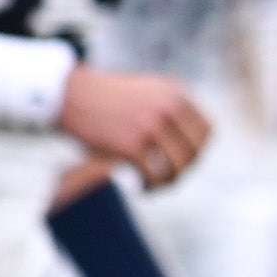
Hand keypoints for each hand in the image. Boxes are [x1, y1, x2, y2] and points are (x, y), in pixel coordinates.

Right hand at [56, 68, 208, 187]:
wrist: (70, 93)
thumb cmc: (104, 96)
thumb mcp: (144, 89)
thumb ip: (167, 108)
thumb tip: (188, 143)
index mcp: (173, 92)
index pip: (205, 130)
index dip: (197, 150)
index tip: (183, 161)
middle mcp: (168, 107)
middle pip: (193, 152)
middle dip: (181, 169)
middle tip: (165, 178)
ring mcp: (151, 125)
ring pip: (177, 167)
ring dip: (167, 182)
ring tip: (152, 185)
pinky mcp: (133, 144)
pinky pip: (154, 175)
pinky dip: (149, 186)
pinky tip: (139, 187)